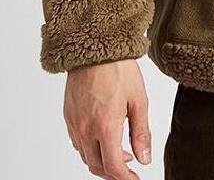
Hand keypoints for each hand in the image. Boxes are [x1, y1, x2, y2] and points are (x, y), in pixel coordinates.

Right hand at [63, 58, 151, 178]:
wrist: (95, 48)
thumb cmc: (118, 69)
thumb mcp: (139, 100)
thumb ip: (141, 132)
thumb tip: (144, 158)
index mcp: (105, 127)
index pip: (113, 167)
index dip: (125, 178)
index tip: (135, 179)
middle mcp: (85, 129)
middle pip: (97, 166)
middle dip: (114, 172)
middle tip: (130, 168)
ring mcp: (74, 123)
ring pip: (85, 156)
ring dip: (101, 161)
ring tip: (121, 152)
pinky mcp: (68, 116)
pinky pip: (77, 142)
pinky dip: (90, 148)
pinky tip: (103, 138)